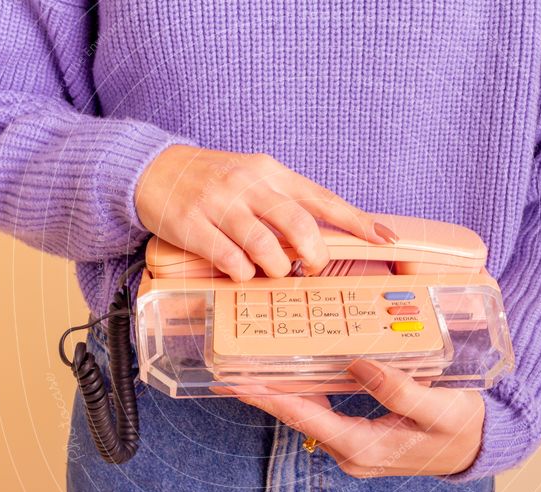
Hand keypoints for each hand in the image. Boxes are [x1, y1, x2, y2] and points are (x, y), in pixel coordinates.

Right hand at [135, 145, 396, 280]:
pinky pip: (230, 259)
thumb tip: (320, 238)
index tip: (386, 239)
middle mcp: (250, 184)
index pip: (323, 199)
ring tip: (272, 271)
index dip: (357, 222)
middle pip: (300, 226)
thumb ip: (285, 202)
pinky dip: (243, 273)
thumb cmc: (213, 179)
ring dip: (277, 269)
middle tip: (309, 269)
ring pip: (266, 247)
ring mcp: (220, 203)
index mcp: (271, 172)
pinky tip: (240, 271)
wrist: (154, 169)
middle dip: (313, 257)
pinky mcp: (193, 224)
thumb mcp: (254, 177)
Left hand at [235, 359, 484, 476]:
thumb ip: (398, 389)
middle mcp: (352, 452)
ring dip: (281, 392)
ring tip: (252, 368)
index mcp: (365, 447)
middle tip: (233, 369)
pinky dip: (305, 393)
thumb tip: (356, 363)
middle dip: (265, 394)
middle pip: (299, 418)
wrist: (479, 446)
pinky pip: (323, 413)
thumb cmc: (462, 427)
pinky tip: (294, 373)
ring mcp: (354, 446)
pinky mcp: (359, 437)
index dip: (271, 399)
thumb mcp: (437, 407)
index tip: (240, 382)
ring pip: (308, 415)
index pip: (307, 419)